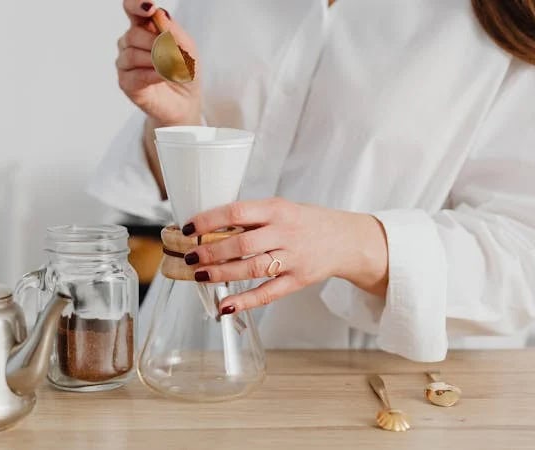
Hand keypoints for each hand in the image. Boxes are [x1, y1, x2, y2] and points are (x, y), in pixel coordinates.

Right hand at [118, 1, 200, 126]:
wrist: (185, 101)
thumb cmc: (183, 70)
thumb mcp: (186, 47)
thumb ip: (173, 31)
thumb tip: (158, 14)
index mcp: (144, 28)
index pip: (131, 8)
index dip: (135, 4)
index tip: (149, 8)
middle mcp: (130, 43)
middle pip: (133, 34)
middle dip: (156, 43)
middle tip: (173, 54)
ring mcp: (125, 63)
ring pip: (132, 55)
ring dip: (157, 62)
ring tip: (171, 69)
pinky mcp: (125, 83)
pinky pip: (135, 75)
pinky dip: (154, 75)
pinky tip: (164, 77)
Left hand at [180, 198, 389, 313]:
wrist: (346, 240)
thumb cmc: (305, 222)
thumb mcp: (281, 209)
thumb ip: (251, 217)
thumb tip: (208, 227)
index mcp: (278, 209)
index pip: (238, 212)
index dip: (210, 220)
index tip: (189, 228)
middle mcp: (286, 233)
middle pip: (242, 244)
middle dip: (211, 252)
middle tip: (190, 257)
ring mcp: (293, 259)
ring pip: (252, 269)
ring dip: (222, 274)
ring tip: (200, 276)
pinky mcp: (298, 281)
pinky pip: (269, 293)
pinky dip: (246, 301)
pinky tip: (226, 305)